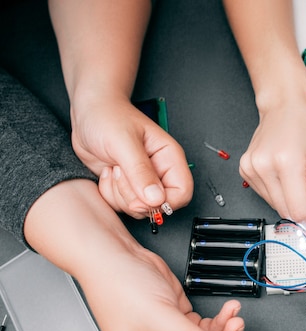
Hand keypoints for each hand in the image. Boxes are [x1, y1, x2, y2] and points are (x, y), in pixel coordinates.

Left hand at [70, 94, 192, 217]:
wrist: (89, 112)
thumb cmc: (109, 117)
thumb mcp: (124, 142)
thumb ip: (140, 172)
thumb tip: (157, 199)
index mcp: (169, 158)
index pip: (182, 192)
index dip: (163, 202)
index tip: (140, 197)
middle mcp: (159, 172)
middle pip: (159, 205)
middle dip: (134, 197)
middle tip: (120, 173)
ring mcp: (142, 181)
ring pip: (139, 208)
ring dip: (119, 194)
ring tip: (114, 168)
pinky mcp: (126, 186)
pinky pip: (121, 205)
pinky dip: (108, 194)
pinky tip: (107, 173)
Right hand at [239, 97, 305, 235]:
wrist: (285, 104)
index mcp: (286, 161)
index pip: (300, 211)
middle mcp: (264, 167)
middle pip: (289, 213)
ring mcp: (252, 170)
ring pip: (279, 208)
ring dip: (300, 207)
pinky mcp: (246, 171)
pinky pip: (270, 197)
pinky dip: (287, 197)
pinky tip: (296, 183)